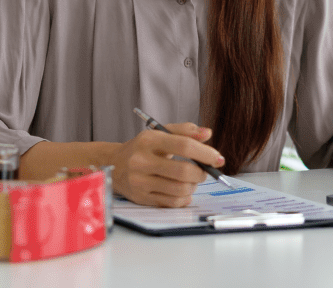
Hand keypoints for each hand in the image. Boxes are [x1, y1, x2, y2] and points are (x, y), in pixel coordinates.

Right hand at [110, 122, 225, 206]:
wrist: (113, 164)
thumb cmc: (142, 148)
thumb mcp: (160, 132)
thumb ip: (185, 131)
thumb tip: (207, 133)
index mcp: (149, 141)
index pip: (183, 146)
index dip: (205, 153)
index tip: (218, 158)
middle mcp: (142, 161)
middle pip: (183, 171)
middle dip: (201, 172)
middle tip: (204, 171)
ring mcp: (140, 182)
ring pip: (179, 189)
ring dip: (193, 185)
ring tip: (192, 179)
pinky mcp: (141, 198)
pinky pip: (172, 202)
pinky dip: (184, 198)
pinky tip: (183, 190)